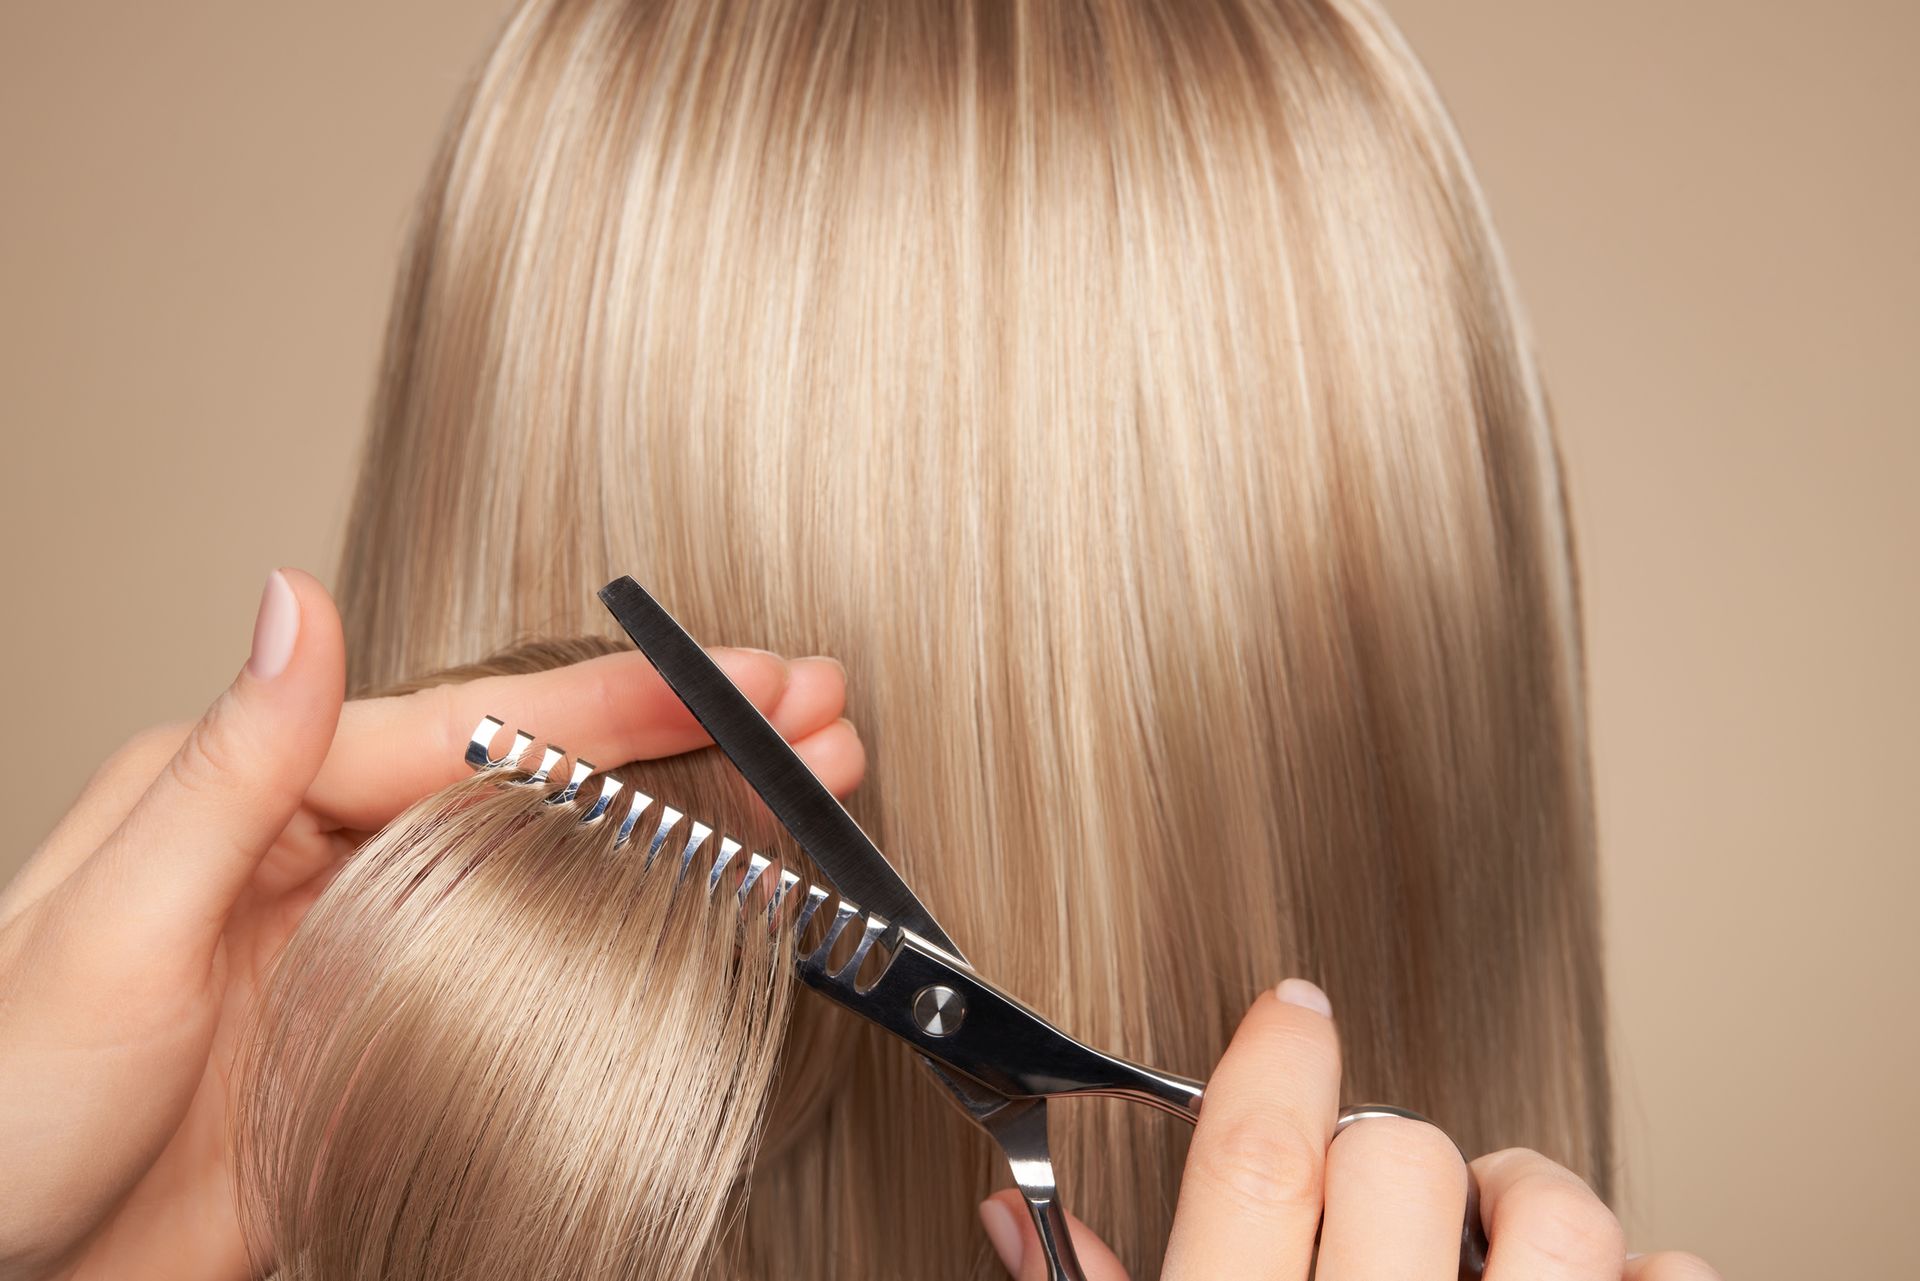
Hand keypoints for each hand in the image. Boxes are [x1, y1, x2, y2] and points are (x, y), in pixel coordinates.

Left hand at [0, 568, 864, 1280]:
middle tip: (812, 709)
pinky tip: (706, 899)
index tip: (729, 681)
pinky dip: (638, 924)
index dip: (614, 703)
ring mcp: (372, 947)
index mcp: (253, 796)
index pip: (467, 726)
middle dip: (686, 736)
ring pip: (557, 856)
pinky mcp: (398, 1036)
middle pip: (537, 774)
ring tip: (799, 785)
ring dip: (682, 817)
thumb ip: (224, 769)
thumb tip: (295, 606)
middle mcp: (323, 854)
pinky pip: (540, 964)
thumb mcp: (104, 931)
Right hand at [977, 980, 1717, 1280]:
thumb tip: (1010, 1213)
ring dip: (1524, 1201)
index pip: (1255, 1160)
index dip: (1274, 1056)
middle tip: (1378, 1190)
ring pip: (1553, 1214)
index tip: (1293, 1012)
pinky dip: (1651, 1272)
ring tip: (1494, 1234)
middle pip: (1397, 1158)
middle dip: (1386, 1153)